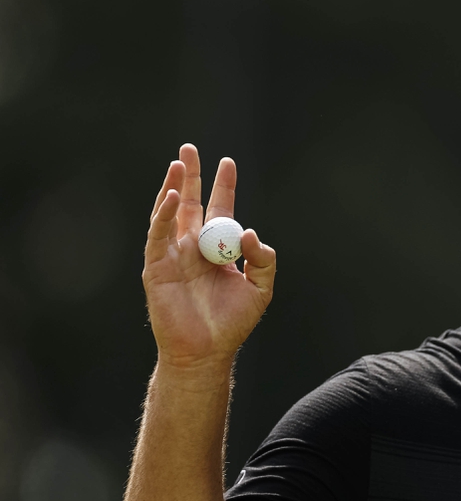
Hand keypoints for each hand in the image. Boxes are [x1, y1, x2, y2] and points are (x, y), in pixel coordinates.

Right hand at [142, 143, 275, 368]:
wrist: (207, 350)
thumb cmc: (232, 323)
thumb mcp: (260, 289)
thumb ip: (262, 260)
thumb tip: (250, 233)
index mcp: (218, 250)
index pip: (220, 210)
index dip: (223, 187)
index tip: (228, 162)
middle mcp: (194, 247)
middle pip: (191, 204)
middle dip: (192, 176)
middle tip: (191, 149)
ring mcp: (173, 255)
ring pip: (170, 213)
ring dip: (174, 188)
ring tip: (179, 163)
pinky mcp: (156, 266)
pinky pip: (158, 234)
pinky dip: (164, 214)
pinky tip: (174, 196)